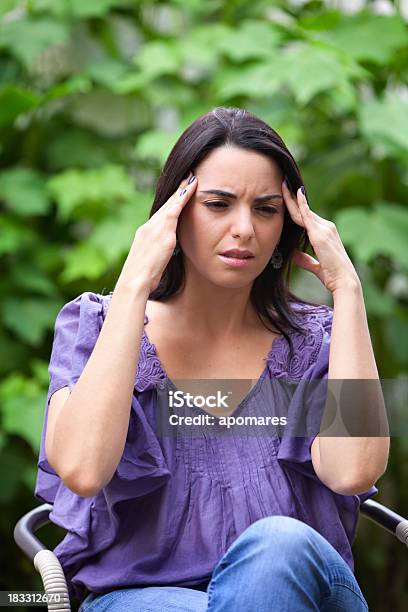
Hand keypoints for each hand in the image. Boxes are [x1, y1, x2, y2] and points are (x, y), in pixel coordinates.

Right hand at [117, 172, 197, 293]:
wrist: (134, 281)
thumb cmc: (141, 278)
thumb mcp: (150, 262)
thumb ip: (157, 253)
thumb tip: (163, 255)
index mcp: (144, 234)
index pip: (160, 214)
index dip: (170, 202)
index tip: (178, 192)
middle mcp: (148, 227)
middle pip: (165, 205)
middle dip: (176, 190)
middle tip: (187, 177)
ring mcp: (154, 228)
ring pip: (170, 204)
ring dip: (182, 190)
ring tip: (192, 178)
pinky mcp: (162, 233)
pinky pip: (174, 211)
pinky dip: (182, 198)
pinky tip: (190, 188)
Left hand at [281, 181, 360, 294]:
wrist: (344, 281)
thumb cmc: (333, 276)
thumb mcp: (316, 266)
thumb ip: (305, 260)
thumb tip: (293, 255)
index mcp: (326, 234)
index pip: (308, 218)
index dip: (298, 208)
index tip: (289, 198)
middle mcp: (327, 227)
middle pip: (305, 211)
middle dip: (293, 198)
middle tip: (283, 184)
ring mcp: (324, 229)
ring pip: (304, 211)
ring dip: (293, 198)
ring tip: (283, 185)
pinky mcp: (320, 234)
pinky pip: (307, 215)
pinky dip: (300, 204)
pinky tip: (295, 194)